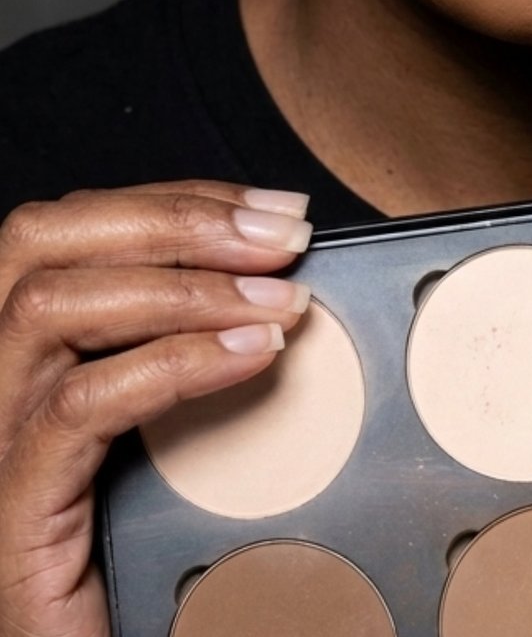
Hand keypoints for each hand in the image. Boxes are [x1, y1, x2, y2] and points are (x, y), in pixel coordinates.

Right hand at [0, 181, 312, 636]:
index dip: (172, 199)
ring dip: (182, 284)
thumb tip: (283, 277)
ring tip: (282, 301)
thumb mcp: (165, 429)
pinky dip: (171, 363)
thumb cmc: (142, 551)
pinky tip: (251, 359)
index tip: (272, 207)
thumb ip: (192, 348)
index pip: (74, 228)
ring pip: (48, 307)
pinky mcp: (14, 512)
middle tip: (285, 237)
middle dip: (174, 219)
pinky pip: (80, 408)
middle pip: (40, 242)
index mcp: (23, 352)